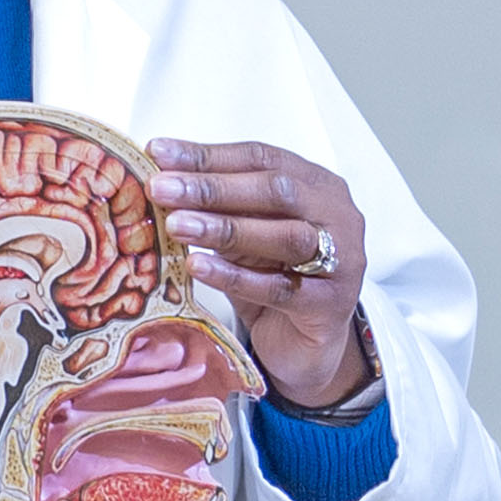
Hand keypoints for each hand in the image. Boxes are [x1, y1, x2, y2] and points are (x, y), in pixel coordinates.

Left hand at [152, 136, 376, 409]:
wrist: (306, 347)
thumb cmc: (273, 279)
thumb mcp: (246, 237)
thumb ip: (220, 209)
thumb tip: (162, 181)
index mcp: (317, 184)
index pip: (261, 158)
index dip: (208, 155)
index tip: (158, 153)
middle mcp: (337, 215)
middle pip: (276, 190)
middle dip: (212, 188)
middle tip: (162, 188)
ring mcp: (342, 260)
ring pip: (284, 236)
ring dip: (225, 228)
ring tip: (176, 225)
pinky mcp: (330, 305)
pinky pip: (280, 288)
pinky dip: (236, 277)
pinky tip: (199, 268)